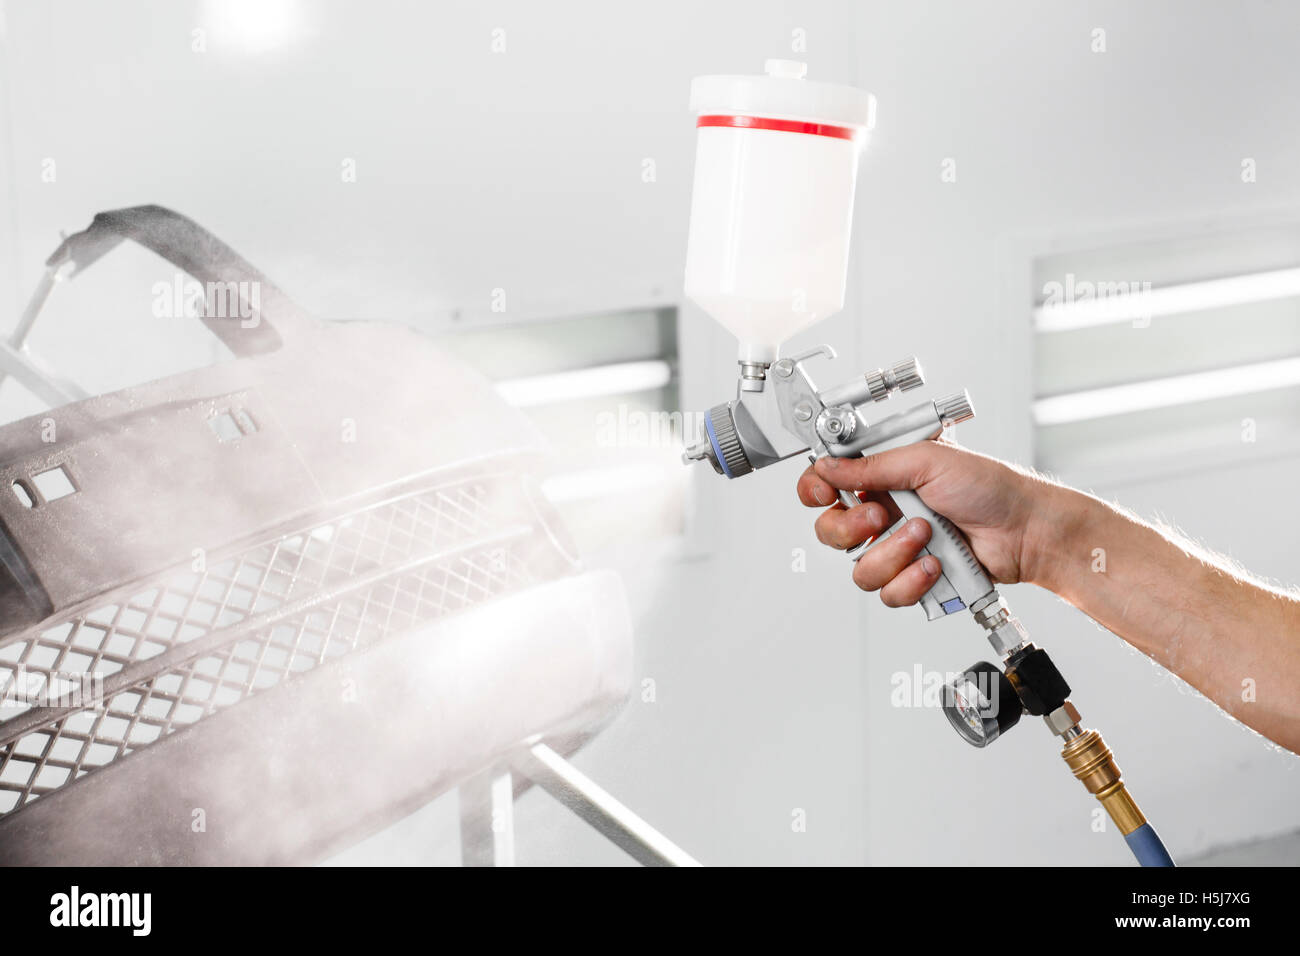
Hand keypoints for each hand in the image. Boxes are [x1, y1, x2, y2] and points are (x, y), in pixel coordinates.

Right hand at [796, 438, 1066, 605]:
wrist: (1026, 531)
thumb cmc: (991, 487)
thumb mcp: (927, 460)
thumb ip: (872, 466)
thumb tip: (828, 467)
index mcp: (883, 477)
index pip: (828, 484)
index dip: (816, 491)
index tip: (825, 494)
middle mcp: (885, 512)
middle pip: (831, 531)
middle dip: (852, 527)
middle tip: (883, 515)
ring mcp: (898, 548)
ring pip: (859, 568)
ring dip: (892, 554)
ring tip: (926, 537)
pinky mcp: (914, 578)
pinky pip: (888, 592)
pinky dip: (912, 580)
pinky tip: (935, 564)